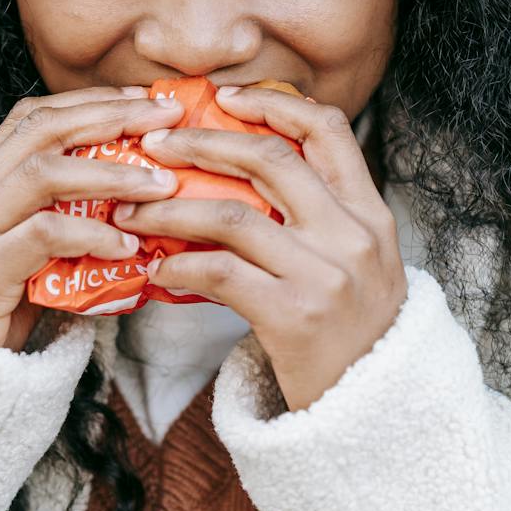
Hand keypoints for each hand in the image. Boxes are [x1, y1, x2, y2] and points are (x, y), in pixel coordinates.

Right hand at [0, 85, 182, 350]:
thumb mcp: (24, 254)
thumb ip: (60, 219)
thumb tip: (139, 199)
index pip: (32, 118)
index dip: (89, 102)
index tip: (142, 101)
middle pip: (41, 131)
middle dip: (110, 117)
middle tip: (168, 120)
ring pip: (43, 174)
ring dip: (111, 173)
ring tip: (161, 185)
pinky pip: (44, 236)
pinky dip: (93, 235)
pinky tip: (128, 246)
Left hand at [113, 84, 407, 409]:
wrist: (376, 412)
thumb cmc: (355, 337)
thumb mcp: (360, 266)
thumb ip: (321, 220)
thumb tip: (242, 178)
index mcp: (371, 213)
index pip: (328, 130)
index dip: (273, 104)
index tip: (225, 98)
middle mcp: (353, 235)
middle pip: (268, 159)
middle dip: (201, 143)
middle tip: (153, 145)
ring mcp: (324, 274)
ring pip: (230, 214)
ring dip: (169, 207)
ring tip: (134, 210)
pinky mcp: (292, 315)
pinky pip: (217, 272)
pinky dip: (177, 266)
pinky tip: (156, 270)